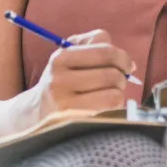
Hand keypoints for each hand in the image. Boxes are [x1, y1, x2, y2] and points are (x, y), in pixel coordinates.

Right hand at [13, 30, 135, 125]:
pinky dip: (114, 105)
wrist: (35, 113)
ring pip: (114, 93)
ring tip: (109, 93)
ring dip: (118, 93)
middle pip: (112, 73)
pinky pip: (109, 109)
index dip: (123, 57)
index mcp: (60, 58)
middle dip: (122, 77)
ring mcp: (65, 104)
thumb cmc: (62, 80)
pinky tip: (104, 105)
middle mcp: (59, 80)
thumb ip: (95, 44)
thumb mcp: (70, 55)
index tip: (126, 65)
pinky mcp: (74, 121)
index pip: (104, 51)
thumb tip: (130, 63)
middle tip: (118, 81)